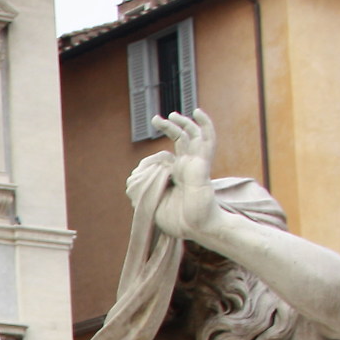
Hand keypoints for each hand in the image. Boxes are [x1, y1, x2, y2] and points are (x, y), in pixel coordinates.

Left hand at [151, 109, 223, 241]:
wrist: (196, 227)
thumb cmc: (178, 220)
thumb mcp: (152, 203)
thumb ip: (143, 190)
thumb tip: (133, 178)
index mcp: (179, 176)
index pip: (169, 156)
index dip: (154, 157)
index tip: (141, 166)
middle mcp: (188, 166)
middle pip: (182, 140)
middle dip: (170, 127)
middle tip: (156, 119)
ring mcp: (196, 163)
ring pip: (192, 136)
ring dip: (181, 123)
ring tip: (169, 115)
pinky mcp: (202, 163)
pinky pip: (206, 140)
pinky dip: (204, 124)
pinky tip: (197, 113)